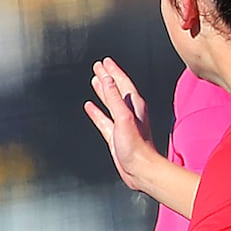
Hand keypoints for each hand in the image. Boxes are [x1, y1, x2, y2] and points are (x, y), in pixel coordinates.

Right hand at [83, 58, 160, 192]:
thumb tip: (107, 80)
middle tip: (99, 66)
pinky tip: (90, 107)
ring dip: (102, 91)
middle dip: (107, 77)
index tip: (104, 62)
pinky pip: (103, 118)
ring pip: (109, 101)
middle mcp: (129, 112)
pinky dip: (96, 111)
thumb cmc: (137, 147)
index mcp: (134, 105)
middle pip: (116, 89)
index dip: (113, 71)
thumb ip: (114, 98)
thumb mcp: (124, 118)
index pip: (122, 82)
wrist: (140, 169)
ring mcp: (121, 123)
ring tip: (95, 81)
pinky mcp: (114, 134)